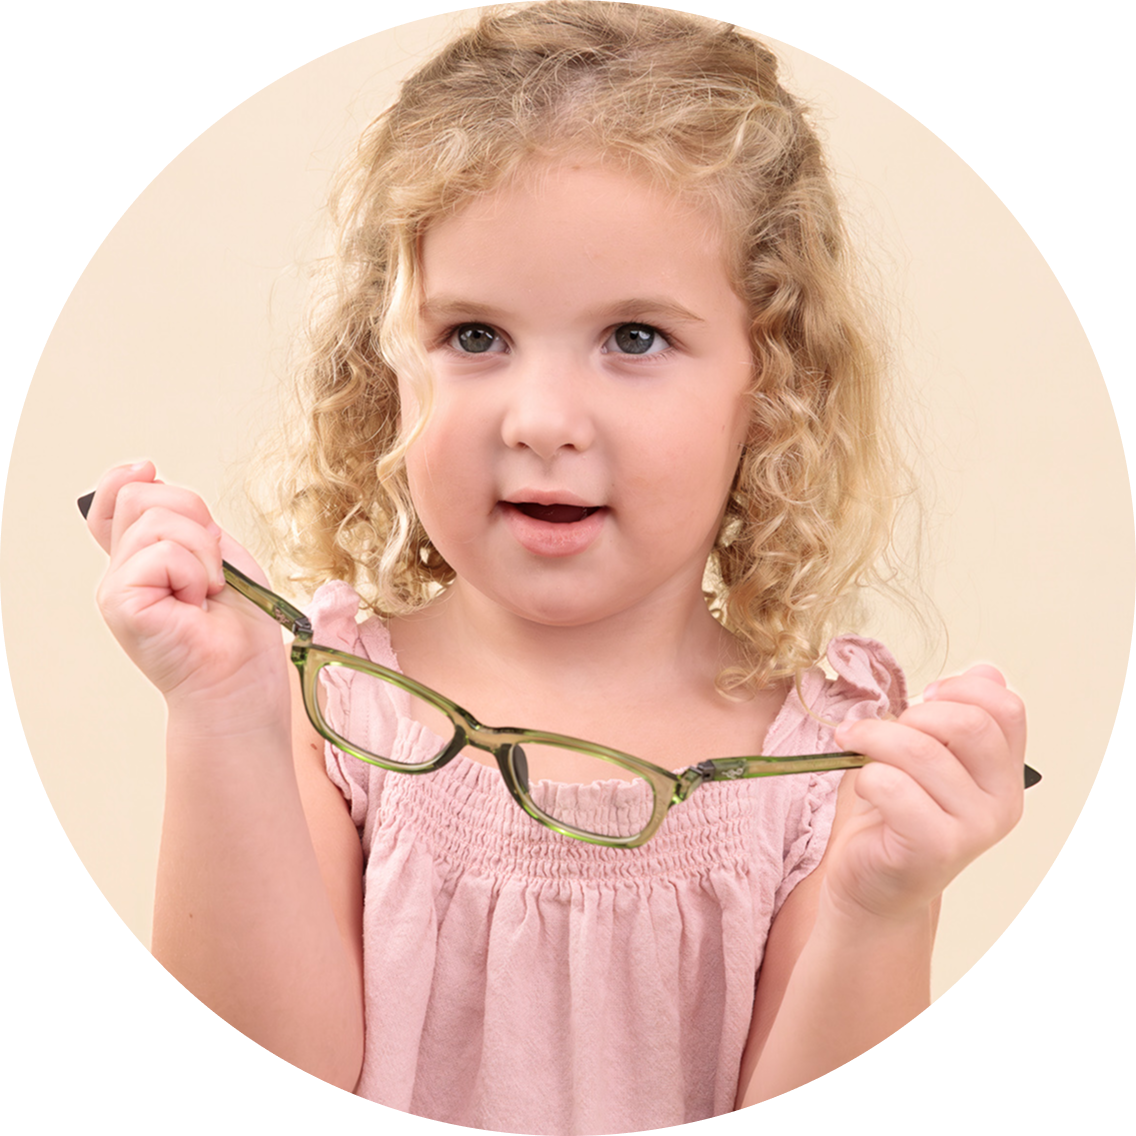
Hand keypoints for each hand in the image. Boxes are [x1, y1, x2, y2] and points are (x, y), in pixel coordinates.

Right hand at [85, 461, 288, 728]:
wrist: (242, 680)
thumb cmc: (241, 624)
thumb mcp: (217, 551)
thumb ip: (182, 517)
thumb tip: (145, 471)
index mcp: (142, 559)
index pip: (113, 500)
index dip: (126, 477)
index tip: (149, 469)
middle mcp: (121, 571)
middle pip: (141, 496)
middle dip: (194, 517)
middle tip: (212, 568)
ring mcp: (115, 587)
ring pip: (156, 520)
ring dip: (203, 552)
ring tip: (207, 591)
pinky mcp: (119, 602)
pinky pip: (163, 552)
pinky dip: (196, 572)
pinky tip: (196, 604)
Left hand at [825, 665, 1026, 923]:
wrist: (871, 886)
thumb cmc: (892, 815)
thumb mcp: (925, 756)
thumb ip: (954, 716)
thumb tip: (985, 670)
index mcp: (1004, 773)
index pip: (1006, 706)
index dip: (959, 688)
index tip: (922, 699)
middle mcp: (1002, 802)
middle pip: (969, 722)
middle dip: (914, 714)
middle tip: (881, 729)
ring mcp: (974, 828)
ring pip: (922, 750)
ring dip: (874, 738)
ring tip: (852, 745)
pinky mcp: (936, 848)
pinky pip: (893, 785)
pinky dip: (866, 775)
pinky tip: (863, 787)